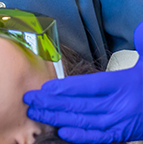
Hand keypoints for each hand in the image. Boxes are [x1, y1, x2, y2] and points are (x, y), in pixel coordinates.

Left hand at [24, 22, 142, 142]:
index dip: (65, 88)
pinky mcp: (124, 134)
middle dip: (51, 103)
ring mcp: (121, 122)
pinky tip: (62, 132)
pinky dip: (80, 136)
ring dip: (58, 118)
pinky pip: (99, 137)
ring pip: (84, 122)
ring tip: (37, 113)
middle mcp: (120, 105)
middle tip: (29, 99)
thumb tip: (141, 29)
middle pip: (80, 105)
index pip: (88, 86)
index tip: (44, 87)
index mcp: (124, 84)